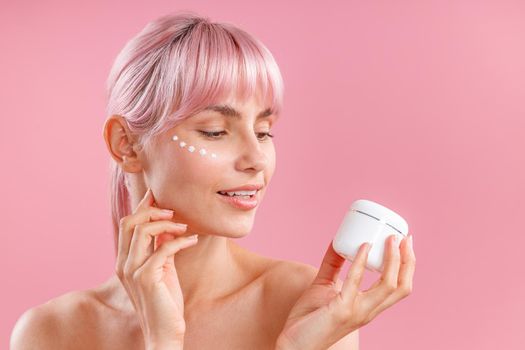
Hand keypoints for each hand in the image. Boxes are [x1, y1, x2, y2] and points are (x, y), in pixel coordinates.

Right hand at [114, 188, 198, 348]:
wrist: (164, 332)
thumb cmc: (164, 302)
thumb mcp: (162, 269)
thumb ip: (161, 248)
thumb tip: (168, 226)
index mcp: (124, 261)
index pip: (128, 224)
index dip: (143, 207)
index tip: (158, 194)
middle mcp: (123, 264)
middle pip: (130, 222)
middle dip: (152, 210)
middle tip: (173, 210)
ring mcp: (132, 271)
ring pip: (143, 231)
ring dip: (167, 224)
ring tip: (185, 226)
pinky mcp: (146, 278)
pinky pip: (163, 248)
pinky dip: (180, 241)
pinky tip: (192, 240)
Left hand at [276, 234, 415, 349]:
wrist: (293, 343)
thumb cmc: (308, 318)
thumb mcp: (324, 285)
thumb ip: (332, 265)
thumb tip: (337, 241)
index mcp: (368, 306)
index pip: (400, 287)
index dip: (408, 265)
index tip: (405, 242)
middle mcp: (368, 311)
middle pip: (402, 286)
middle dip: (408, 260)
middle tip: (404, 237)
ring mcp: (357, 312)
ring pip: (389, 286)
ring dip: (393, 260)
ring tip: (391, 239)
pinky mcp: (341, 310)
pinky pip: (355, 283)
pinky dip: (361, 262)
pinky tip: (363, 247)